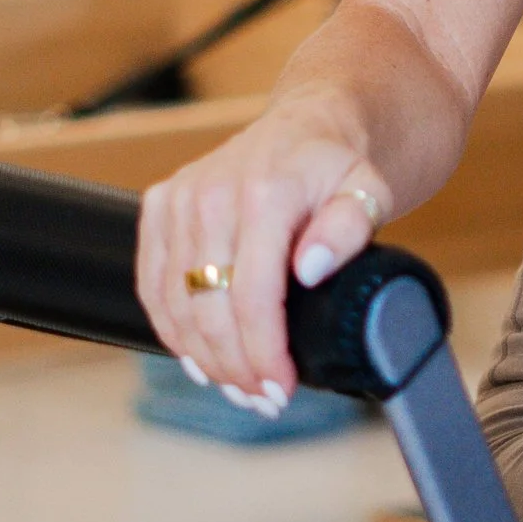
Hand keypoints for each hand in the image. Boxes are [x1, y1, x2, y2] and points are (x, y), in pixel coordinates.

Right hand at [135, 98, 393, 408]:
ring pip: (174, 304)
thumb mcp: (370, 192)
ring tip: (238, 388)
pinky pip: (152, 283)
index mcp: (265, 192)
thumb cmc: (344, 166)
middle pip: (208, 308)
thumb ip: (348, 227)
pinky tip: (198, 359)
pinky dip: (171, 329)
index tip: (281, 389)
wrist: (314, 121)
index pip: (252, 296)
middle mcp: (211, 193)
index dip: (263, 353)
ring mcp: (179, 199)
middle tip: (264, 401)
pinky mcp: (160, 205)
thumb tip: (311, 266)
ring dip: (203, 358)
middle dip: (235, 367)